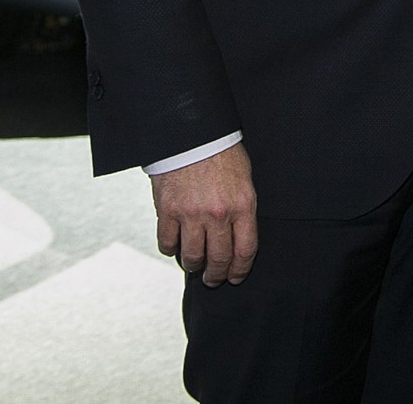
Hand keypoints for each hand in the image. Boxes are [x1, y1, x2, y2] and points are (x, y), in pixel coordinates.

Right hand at [152, 144, 257, 286]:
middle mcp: (218, 214)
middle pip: (218, 259)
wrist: (192, 133)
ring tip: (195, 267)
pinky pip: (167, 243)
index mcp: (243, 205)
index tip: (236, 277)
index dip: (240, 270)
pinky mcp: (168, 211)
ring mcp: (191, 214)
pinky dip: (171, 250)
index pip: (245, 251)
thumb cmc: (222, 153)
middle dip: (217, 275)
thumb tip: (237, 236)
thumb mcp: (244, 179)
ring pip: (192, 257)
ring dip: (194, 267)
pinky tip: (174, 248)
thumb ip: (242, 209)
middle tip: (214, 279)